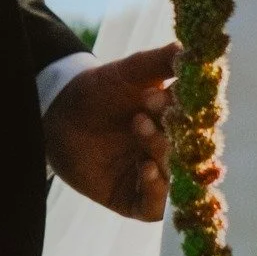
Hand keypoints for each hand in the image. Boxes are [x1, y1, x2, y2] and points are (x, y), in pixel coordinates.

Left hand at [44, 44, 178, 220]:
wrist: (57, 115)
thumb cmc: (98, 90)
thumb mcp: (129, 71)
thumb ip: (161, 61)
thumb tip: (191, 49)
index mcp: (179, 120)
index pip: (199, 118)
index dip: (188, 107)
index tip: (168, 91)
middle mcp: (174, 150)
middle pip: (190, 149)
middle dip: (174, 130)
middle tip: (147, 109)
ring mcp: (156, 176)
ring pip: (176, 177)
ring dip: (164, 154)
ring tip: (140, 128)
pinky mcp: (134, 200)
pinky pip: (155, 206)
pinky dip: (156, 191)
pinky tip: (147, 170)